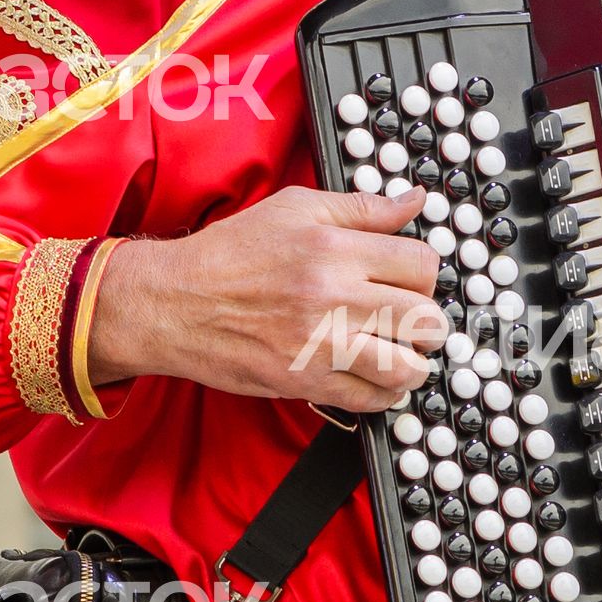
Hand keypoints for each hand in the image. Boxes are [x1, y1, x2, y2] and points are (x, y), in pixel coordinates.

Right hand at [86, 187, 448, 411]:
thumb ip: (361, 208)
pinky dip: (383, 393)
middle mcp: (332, 297)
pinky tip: (373, 377)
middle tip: (412, 320)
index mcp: (335, 249)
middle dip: (427, 320)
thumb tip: (414, 201)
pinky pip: (371, 400)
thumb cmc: (229, 254)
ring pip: (407, 366)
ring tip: (401, 353)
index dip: (425, 273)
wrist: (173, 303)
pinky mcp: (305, 383)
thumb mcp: (295, 209)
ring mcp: (321, 345)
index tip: (412, 280)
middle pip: (424, 317)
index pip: (422, 264)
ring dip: (413, 362)